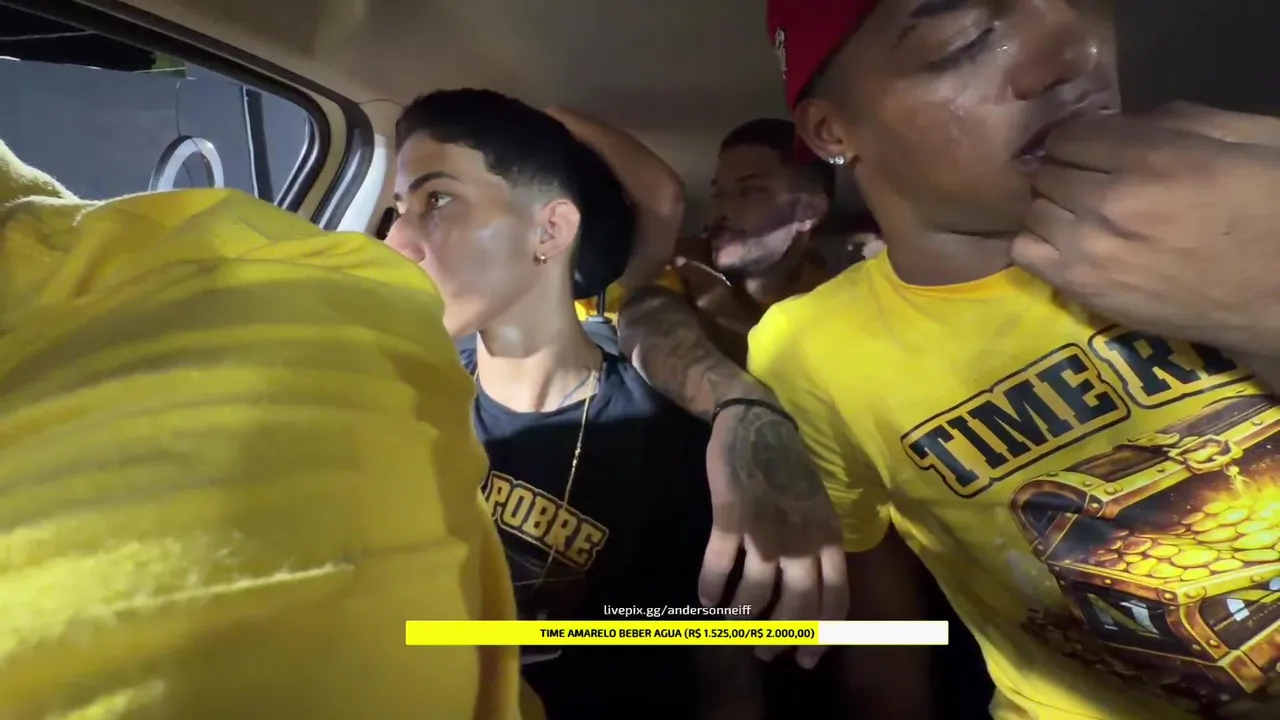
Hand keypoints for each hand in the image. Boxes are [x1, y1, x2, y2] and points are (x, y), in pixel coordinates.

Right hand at [699, 402, 847, 667]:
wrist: (756, 421)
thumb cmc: (787, 466)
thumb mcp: (818, 506)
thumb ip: (818, 546)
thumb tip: (814, 594)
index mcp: (828, 536)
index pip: (835, 598)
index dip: (822, 634)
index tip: (805, 657)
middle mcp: (802, 538)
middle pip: (798, 605)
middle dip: (780, 637)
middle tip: (763, 653)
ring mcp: (766, 528)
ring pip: (757, 591)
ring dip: (743, 617)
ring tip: (732, 627)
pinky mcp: (732, 515)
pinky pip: (720, 564)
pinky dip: (712, 586)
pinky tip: (706, 598)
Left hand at [1011, 103, 1279, 356]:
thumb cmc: (1272, 211)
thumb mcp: (1246, 140)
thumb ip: (1179, 120)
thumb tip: (1122, 120)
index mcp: (1155, 158)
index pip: (1072, 134)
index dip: (1084, 138)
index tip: (1097, 149)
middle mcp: (1112, 202)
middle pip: (1049, 171)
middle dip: (1067, 171)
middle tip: (1092, 182)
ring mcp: (1090, 249)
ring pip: (1034, 208)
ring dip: (1053, 207)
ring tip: (1082, 214)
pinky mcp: (1081, 289)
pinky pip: (1024, 252)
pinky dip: (1038, 242)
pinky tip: (1065, 242)